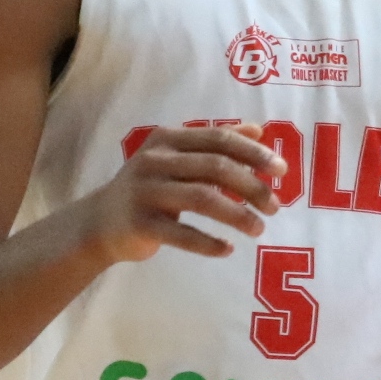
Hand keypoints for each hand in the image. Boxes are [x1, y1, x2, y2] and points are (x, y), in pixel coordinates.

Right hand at [80, 123, 282, 263]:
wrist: (99, 223)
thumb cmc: (148, 189)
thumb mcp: (176, 159)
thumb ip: (214, 144)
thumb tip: (258, 129)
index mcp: (168, 140)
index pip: (219, 139)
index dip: (253, 152)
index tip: (282, 170)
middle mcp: (155, 161)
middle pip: (215, 167)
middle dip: (252, 186)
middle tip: (275, 206)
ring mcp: (146, 192)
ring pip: (203, 199)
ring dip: (237, 215)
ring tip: (259, 228)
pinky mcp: (140, 223)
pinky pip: (182, 234)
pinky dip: (208, 243)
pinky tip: (228, 249)